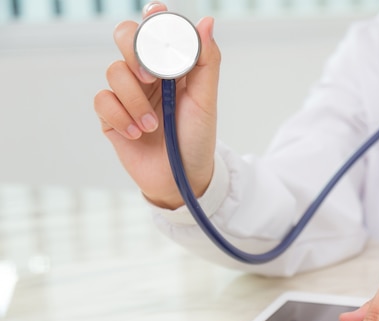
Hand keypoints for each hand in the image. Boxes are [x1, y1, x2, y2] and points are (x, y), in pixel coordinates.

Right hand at [93, 2, 220, 208]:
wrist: (181, 178)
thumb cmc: (196, 139)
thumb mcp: (206, 101)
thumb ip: (206, 62)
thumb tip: (207, 23)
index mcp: (172, 65)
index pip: (157, 29)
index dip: (154, 18)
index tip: (157, 16)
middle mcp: (147, 74)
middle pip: (125, 37)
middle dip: (135, 52)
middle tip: (151, 77)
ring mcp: (127, 93)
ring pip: (114, 71)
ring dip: (135, 100)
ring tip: (153, 125)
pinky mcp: (111, 115)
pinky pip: (103, 100)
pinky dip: (120, 117)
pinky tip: (137, 133)